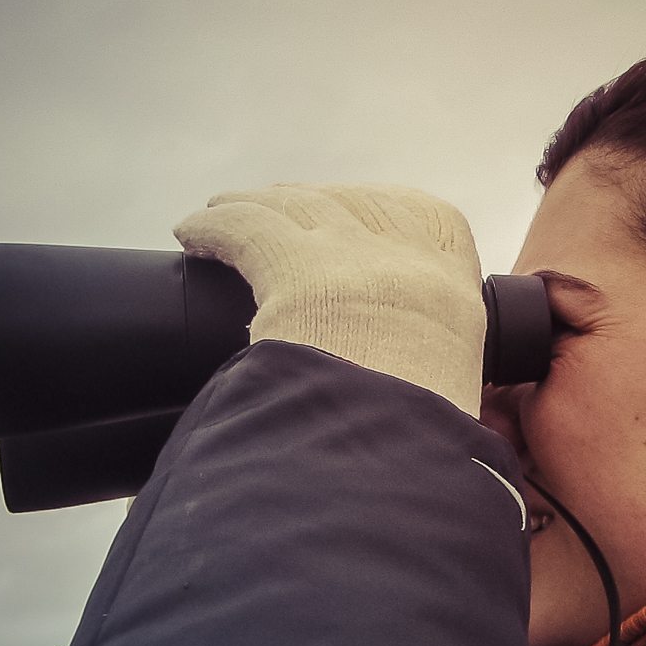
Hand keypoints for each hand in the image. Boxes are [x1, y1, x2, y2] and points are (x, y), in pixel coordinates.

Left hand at [175, 183, 485, 416]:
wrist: (394, 444)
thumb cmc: (424, 436)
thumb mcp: (452, 390)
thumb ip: (434, 373)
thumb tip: (413, 404)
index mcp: (453, 288)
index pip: (433, 219)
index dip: (391, 209)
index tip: (362, 213)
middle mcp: (406, 256)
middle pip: (352, 203)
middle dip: (313, 201)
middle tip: (279, 208)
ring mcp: (348, 253)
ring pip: (292, 205)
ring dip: (255, 204)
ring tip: (224, 208)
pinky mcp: (292, 264)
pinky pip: (243, 224)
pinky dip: (213, 225)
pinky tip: (192, 234)